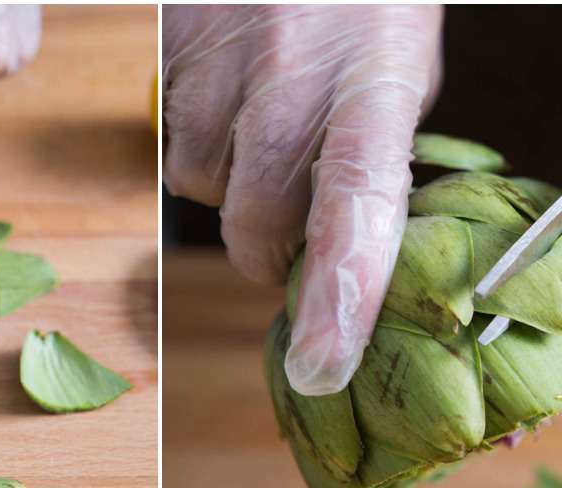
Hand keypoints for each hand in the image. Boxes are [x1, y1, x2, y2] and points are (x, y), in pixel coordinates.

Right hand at [163, 5, 442, 395]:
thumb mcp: (394, 66)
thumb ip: (374, 157)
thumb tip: (348, 255)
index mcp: (373, 78)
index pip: (357, 200)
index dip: (340, 291)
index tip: (323, 363)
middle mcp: (293, 72)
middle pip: (257, 224)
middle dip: (271, 240)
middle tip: (295, 195)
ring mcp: (220, 62)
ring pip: (203, 187)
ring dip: (229, 177)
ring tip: (261, 108)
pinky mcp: (167, 51)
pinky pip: (168, 144)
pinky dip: (195, 137)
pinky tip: (226, 88)